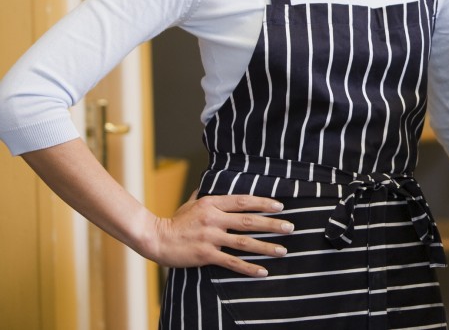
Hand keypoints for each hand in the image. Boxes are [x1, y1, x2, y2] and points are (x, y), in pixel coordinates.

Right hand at [144, 191, 293, 276]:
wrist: (154, 238)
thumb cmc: (174, 221)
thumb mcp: (191, 203)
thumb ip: (205, 195)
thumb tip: (213, 180)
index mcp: (211, 203)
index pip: (243, 201)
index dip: (263, 203)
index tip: (281, 206)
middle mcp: (213, 218)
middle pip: (249, 220)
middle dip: (272, 224)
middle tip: (290, 227)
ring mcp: (210, 237)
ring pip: (244, 242)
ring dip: (266, 246)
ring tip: (283, 250)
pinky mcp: (205, 255)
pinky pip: (231, 262)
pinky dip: (248, 267)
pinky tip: (262, 271)